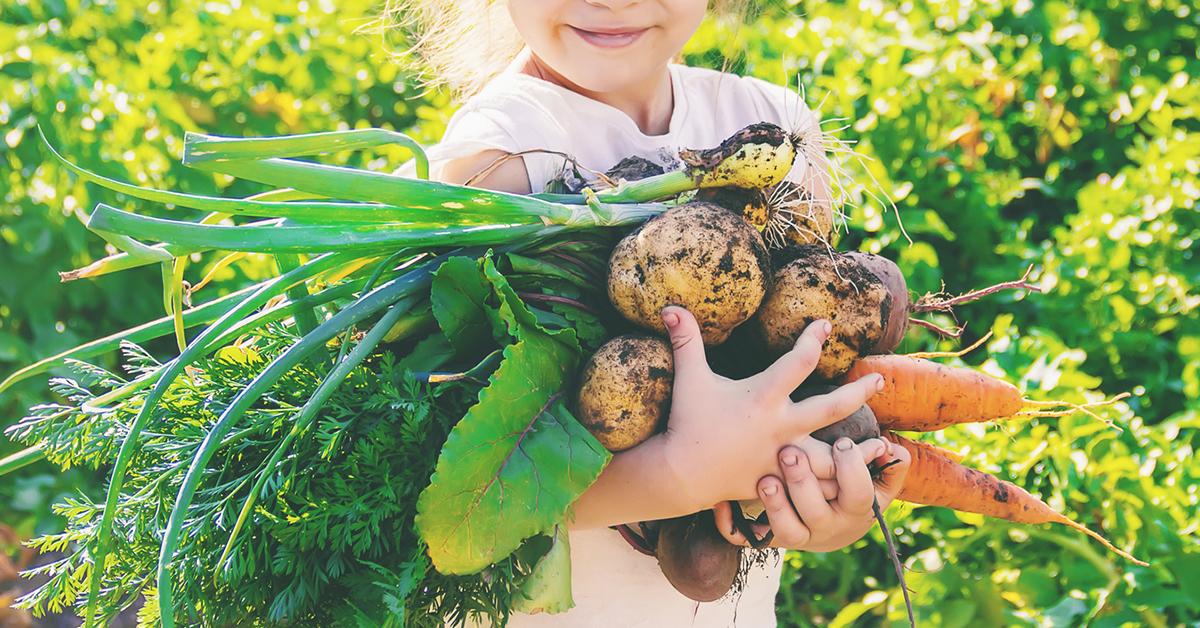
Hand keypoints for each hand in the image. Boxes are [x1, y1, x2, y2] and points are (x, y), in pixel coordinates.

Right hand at [653, 305, 884, 513]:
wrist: (681, 474)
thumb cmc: (687, 422)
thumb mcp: (689, 378)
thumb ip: (685, 341)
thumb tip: (670, 306)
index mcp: (763, 397)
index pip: (799, 361)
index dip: (814, 339)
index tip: (825, 325)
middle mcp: (780, 426)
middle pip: (832, 407)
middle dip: (859, 391)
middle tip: (879, 378)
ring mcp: (784, 457)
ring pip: (833, 456)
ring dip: (859, 451)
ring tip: (883, 444)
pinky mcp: (782, 481)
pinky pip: (816, 486)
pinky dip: (838, 484)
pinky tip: (855, 479)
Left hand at [712, 436, 911, 550]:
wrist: (829, 527)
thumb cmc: (851, 490)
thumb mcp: (876, 482)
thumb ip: (889, 466)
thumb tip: (893, 450)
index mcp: (853, 509)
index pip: (858, 495)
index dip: (852, 470)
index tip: (841, 442)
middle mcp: (824, 527)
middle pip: (816, 513)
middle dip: (803, 484)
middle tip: (790, 452)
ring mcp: (795, 535)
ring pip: (785, 530)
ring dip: (774, 505)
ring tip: (764, 479)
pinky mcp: (767, 538)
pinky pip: (745, 539)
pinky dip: (731, 524)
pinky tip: (720, 503)